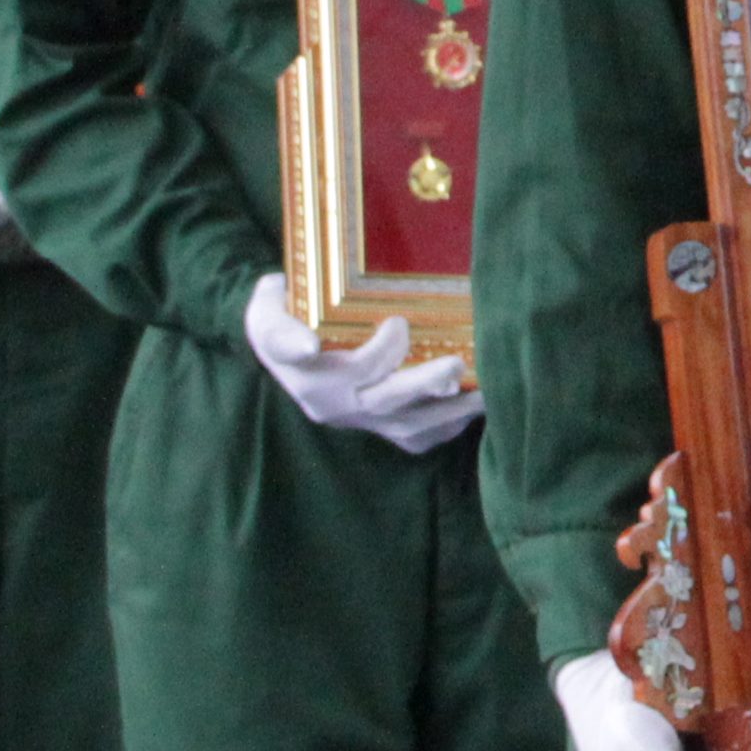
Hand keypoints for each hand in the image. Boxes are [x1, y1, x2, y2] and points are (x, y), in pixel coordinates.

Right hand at [241, 271, 481, 451]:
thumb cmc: (282, 319)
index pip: (345, 370)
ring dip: (449, 410)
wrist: (281, 349)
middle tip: (456, 363)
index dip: (366, 352)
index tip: (397, 325)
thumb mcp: (265, 312)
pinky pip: (414, 438)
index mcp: (308, 374)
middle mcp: (334, 404)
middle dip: (423, 383)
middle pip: (383, 399)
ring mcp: (358, 419)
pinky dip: (446, 427)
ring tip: (484, 391)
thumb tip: (300, 329)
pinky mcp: (376, 425)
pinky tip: (473, 409)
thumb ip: (277, 319)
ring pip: (407, 424)